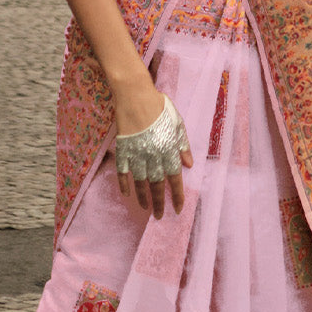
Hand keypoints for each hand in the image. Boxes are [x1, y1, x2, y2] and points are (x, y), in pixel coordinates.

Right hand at [114, 92, 192, 217]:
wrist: (134, 94)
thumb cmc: (159, 106)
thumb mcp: (177, 123)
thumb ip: (183, 145)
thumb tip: (189, 165)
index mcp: (168, 149)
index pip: (174, 178)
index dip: (177, 195)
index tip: (178, 208)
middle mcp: (153, 154)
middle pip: (157, 184)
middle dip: (160, 202)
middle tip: (160, 216)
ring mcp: (136, 153)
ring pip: (140, 181)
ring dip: (143, 197)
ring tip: (146, 209)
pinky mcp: (122, 149)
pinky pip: (122, 171)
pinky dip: (124, 184)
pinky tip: (126, 194)